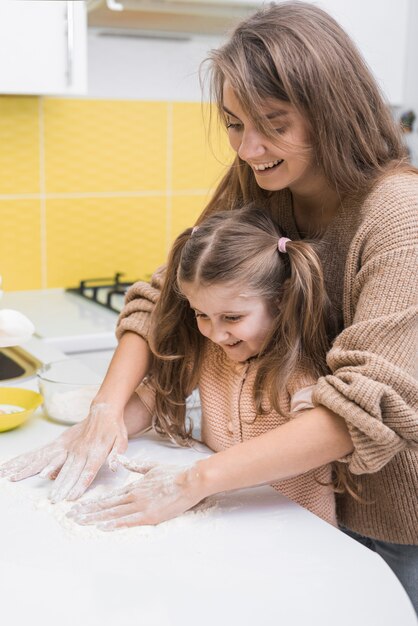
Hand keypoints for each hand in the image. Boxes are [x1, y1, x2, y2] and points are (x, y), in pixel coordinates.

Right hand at [0, 402, 128, 502]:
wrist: (103, 411)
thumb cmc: (115, 428)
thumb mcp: (122, 441)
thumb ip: (117, 455)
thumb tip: (114, 467)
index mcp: (97, 452)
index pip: (88, 472)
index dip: (81, 485)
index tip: (73, 497)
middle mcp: (84, 451)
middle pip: (73, 473)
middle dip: (65, 488)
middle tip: (56, 502)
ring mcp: (75, 449)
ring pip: (65, 469)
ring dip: (58, 483)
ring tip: (52, 495)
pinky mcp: (70, 446)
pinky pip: (59, 459)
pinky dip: (51, 468)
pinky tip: (44, 475)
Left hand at [67, 458, 205, 529]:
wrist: (190, 479)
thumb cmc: (174, 473)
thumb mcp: (152, 466)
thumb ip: (135, 466)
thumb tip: (122, 461)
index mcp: (134, 486)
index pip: (108, 497)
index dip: (92, 503)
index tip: (78, 507)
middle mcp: (134, 496)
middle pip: (106, 505)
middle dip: (87, 511)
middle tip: (70, 516)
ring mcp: (141, 506)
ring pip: (113, 513)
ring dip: (95, 518)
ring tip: (80, 522)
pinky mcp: (150, 515)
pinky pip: (128, 520)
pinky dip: (114, 523)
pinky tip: (101, 527)